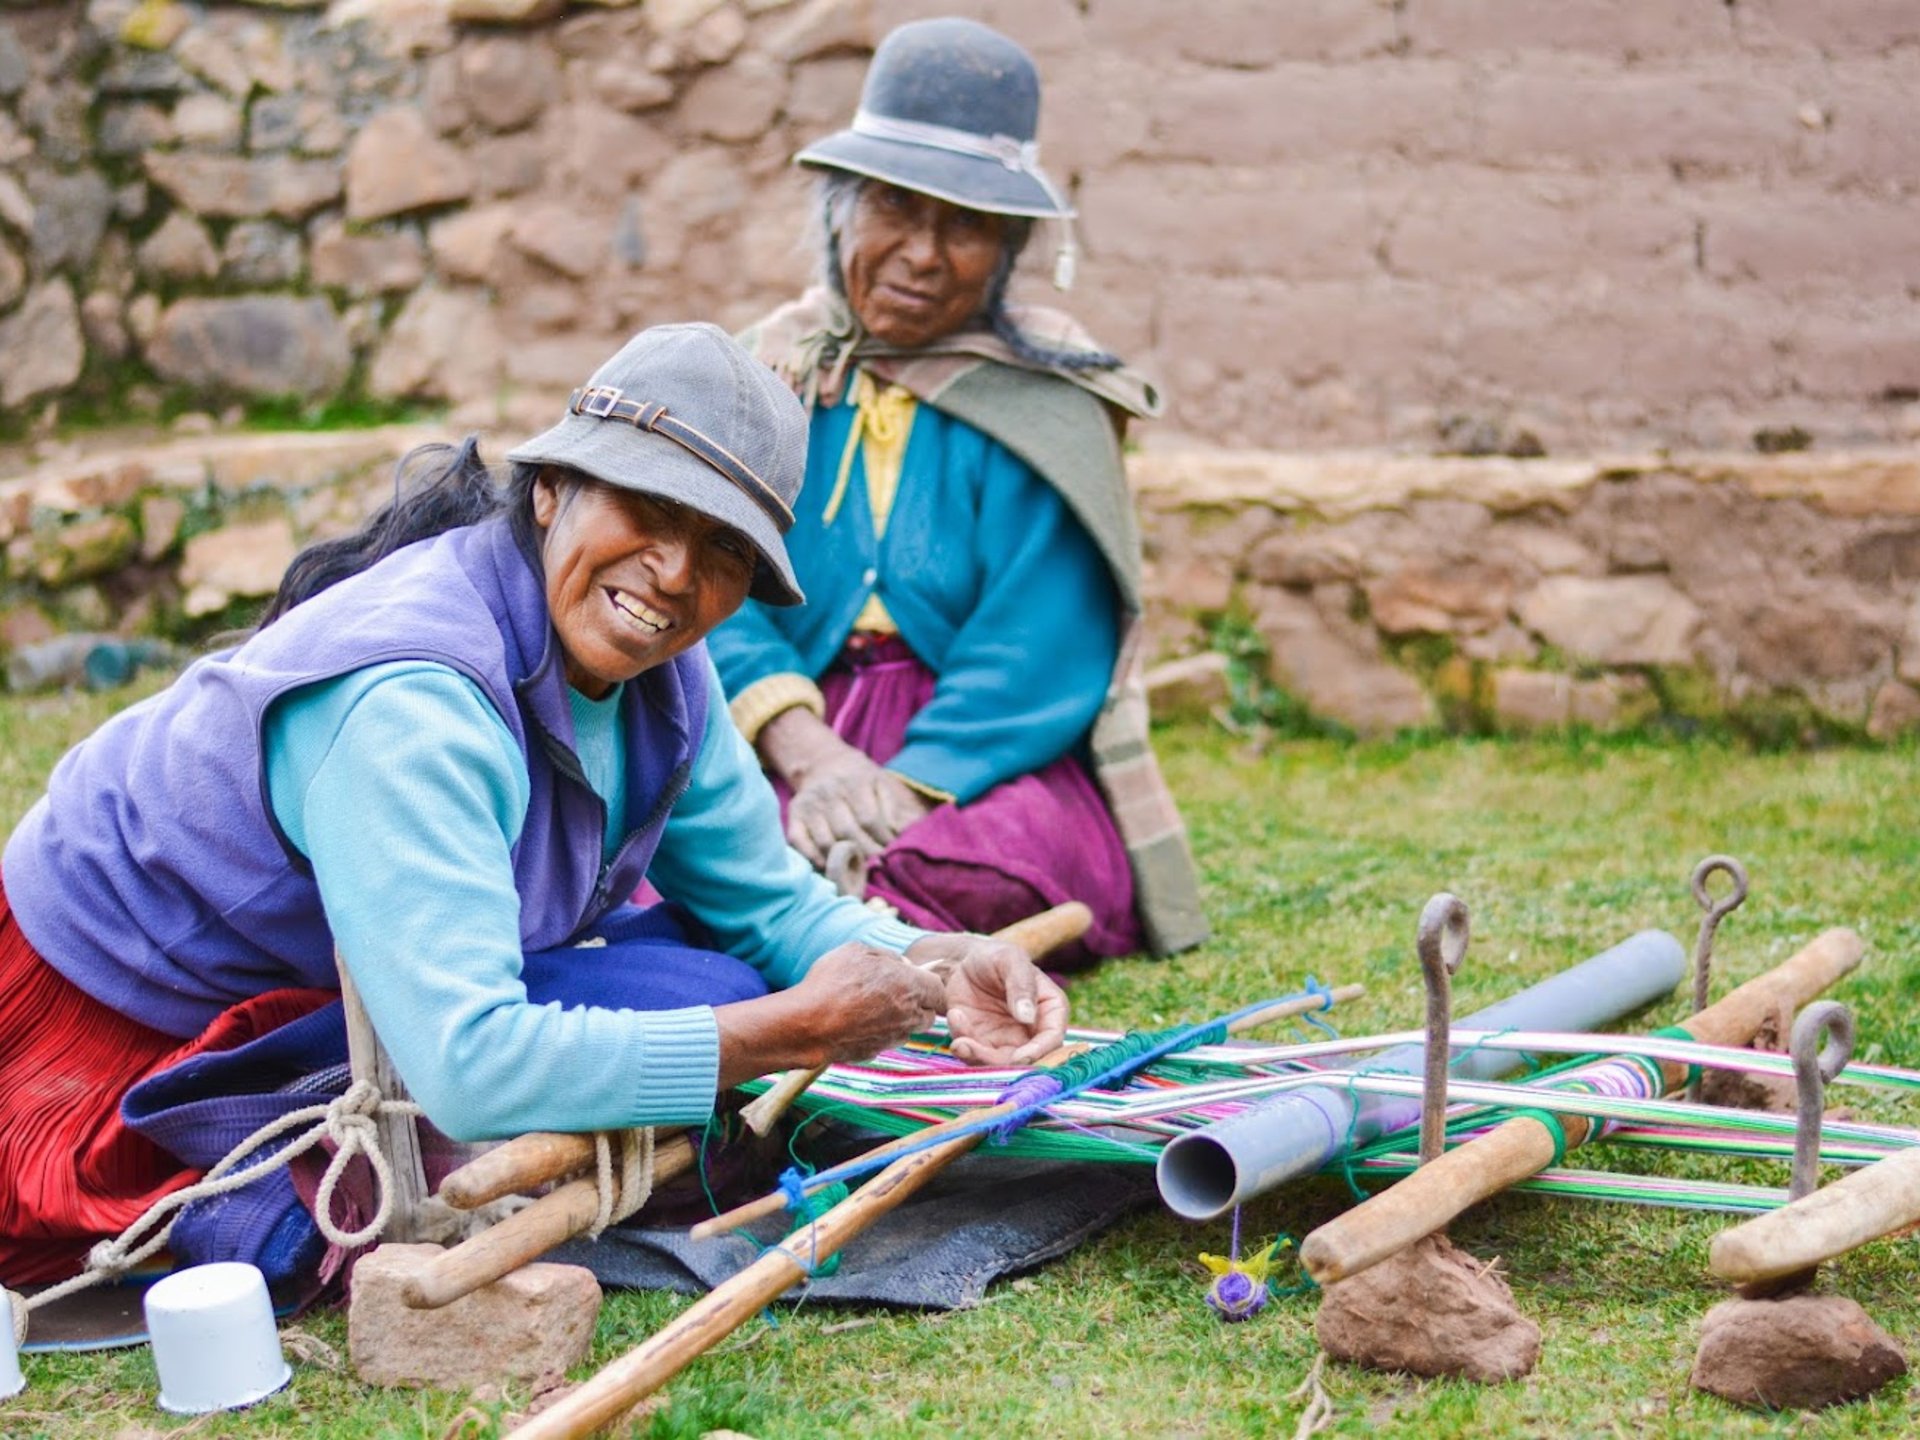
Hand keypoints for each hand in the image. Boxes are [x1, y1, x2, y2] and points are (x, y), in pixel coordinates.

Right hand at [759, 709, 932, 865]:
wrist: (821, 762)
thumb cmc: (858, 778)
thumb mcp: (880, 783)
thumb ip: (893, 808)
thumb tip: (907, 834)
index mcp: (854, 781)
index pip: (869, 819)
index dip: (881, 841)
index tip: (890, 855)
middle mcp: (828, 792)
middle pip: (847, 832)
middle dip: (865, 854)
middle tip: (876, 868)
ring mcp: (808, 805)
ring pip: (825, 841)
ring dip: (841, 861)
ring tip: (856, 871)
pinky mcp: (793, 815)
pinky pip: (799, 842)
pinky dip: (813, 858)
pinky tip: (829, 866)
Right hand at [787, 941, 948, 1064]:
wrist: (807, 1024)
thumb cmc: (832, 982)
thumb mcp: (859, 952)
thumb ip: (887, 957)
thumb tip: (901, 965)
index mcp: (911, 987)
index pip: (940, 991)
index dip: (930, 984)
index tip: (916, 980)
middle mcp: (908, 1016)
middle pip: (928, 1014)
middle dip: (917, 1004)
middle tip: (893, 992)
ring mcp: (892, 1038)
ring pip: (906, 1029)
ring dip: (896, 1019)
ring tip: (868, 1005)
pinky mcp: (874, 1053)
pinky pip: (884, 1040)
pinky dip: (876, 1031)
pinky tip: (854, 1021)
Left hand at [907, 934, 1068, 1067]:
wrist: (965, 961)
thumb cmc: (995, 956)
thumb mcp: (1010, 960)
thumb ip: (1021, 985)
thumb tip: (1027, 1016)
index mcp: (1049, 1009)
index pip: (1052, 1038)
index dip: (1039, 1052)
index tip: (1021, 1057)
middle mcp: (1032, 1031)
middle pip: (1026, 1060)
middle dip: (1002, 1063)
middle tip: (977, 1050)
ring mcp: (1007, 1040)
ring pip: (999, 1064)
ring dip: (978, 1058)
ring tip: (960, 1043)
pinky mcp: (983, 1044)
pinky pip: (974, 1054)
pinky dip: (963, 1045)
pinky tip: (954, 1016)